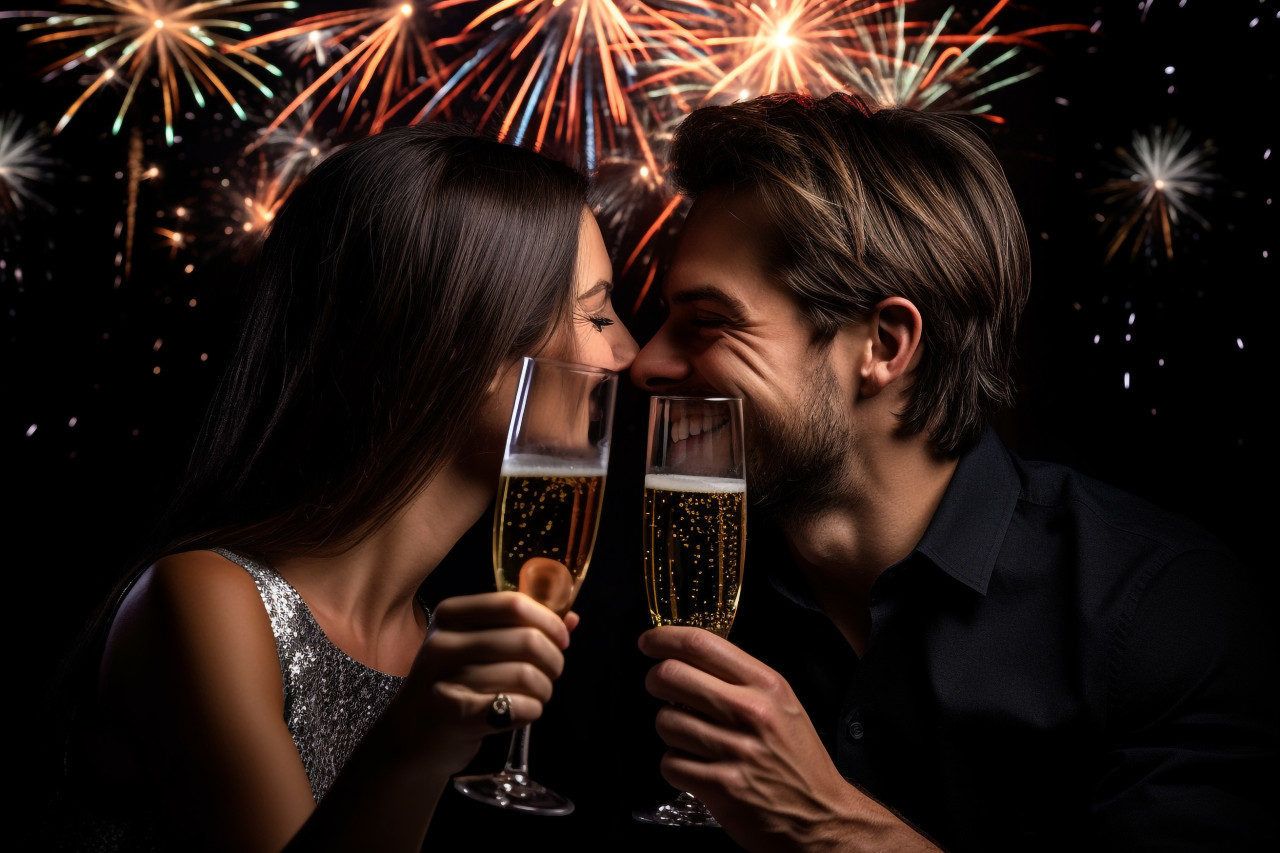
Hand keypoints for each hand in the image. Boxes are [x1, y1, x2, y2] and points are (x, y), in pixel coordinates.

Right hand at [398, 590, 571, 774]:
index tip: (562, 639)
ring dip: (544, 690)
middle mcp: (443, 642)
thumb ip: (521, 628)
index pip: (514, 604)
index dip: (549, 621)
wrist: (412, 738)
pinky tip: (520, 712)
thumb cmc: (454, 685)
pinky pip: (518, 706)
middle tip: (551, 673)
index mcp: (450, 615)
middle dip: (554, 660)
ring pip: (527, 675)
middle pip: (528, 639)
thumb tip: (570, 618)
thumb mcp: (476, 646)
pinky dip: (531, 711)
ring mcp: (444, 679)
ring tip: (535, 695)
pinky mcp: (454, 715)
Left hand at [639, 626, 937, 851]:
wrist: (821, 816)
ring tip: (692, 739)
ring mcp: (735, 750)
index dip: (664, 638)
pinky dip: (677, 766)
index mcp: (766, 684)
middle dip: (655, 681)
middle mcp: (751, 711)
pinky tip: (697, 767)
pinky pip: (670, 763)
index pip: (701, 643)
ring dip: (670, 729)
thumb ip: (739, 678)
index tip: (649, 642)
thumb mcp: (781, 704)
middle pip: (671, 676)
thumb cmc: (797, 759)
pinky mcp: (721, 786)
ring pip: (665, 721)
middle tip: (660, 688)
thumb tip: (687, 657)